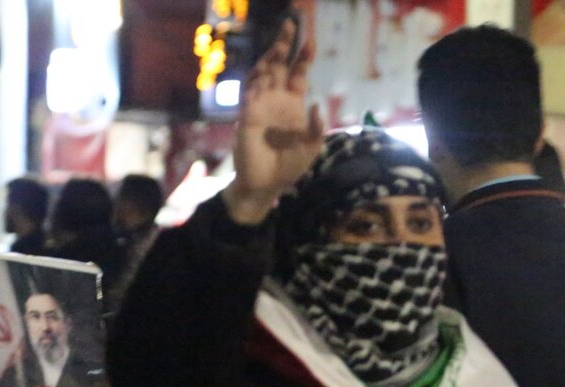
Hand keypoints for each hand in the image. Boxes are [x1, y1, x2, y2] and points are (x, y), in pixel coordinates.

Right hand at [222, 18, 322, 223]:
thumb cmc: (289, 166)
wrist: (267, 185)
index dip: (303, 57)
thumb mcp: (311, 147)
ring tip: (279, 44)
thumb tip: (317, 105)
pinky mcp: (247, 118)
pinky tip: (264, 77)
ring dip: (269, 59)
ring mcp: (259, 106)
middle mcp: (275, 99)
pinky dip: (255, 87)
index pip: (298, 73)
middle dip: (284, 45)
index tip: (311, 39)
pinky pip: (249, 98)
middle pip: (278, 65)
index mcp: (293, 103)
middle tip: (291, 24)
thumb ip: (316, 128)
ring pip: (262, 75)